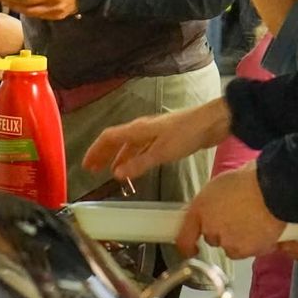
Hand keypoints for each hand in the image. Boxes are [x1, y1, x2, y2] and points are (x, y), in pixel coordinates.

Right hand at [83, 98, 231, 180]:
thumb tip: (116, 174)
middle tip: (93, 170)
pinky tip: (135, 168)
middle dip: (103, 154)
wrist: (211, 123)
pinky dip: (133, 159)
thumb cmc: (186, 134)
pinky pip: (141, 149)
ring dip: (118, 158)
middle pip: (117, 140)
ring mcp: (154, 133)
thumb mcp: (161, 152)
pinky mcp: (165, 139)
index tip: (86, 165)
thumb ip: (139, 163)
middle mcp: (142, 128)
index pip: (109, 137)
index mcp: (138, 128)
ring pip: (129, 145)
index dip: (96, 150)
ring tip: (111, 173)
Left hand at [177, 162, 284, 258]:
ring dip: (237, 238)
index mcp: (200, 209)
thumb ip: (210, 202)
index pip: (184, 238)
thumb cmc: (248, 179)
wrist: (271, 189)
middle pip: (212, 237)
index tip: (191, 247)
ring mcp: (229, 242)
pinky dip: (253, 243)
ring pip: (230, 246)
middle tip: (234, 216)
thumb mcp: (219, 184)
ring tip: (250, 220)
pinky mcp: (247, 251)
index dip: (187, 245)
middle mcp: (211, 229)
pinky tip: (259, 228)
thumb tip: (211, 208)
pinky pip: (248, 251)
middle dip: (221, 230)